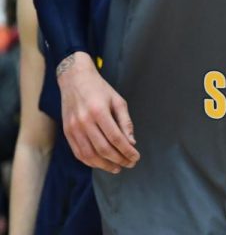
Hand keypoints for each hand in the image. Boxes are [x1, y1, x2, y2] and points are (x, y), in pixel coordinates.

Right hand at [57, 52, 138, 172]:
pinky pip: (78, 153)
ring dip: (104, 165)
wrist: (75, 80)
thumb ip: (125, 122)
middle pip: (103, 148)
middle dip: (119, 159)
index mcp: (99, 111)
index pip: (115, 138)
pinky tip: (101, 163)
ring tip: (117, 168)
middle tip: (130, 164)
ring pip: (89, 154)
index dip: (127, 150)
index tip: (136, 157)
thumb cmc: (100, 89)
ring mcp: (73, 128)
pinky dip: (90, 161)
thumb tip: (132, 142)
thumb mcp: (118, 101)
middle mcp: (84, 121)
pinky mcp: (67, 132)